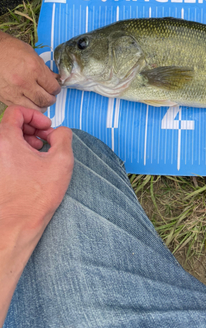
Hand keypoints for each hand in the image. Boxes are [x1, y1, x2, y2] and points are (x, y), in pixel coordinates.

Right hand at [0, 31, 60, 110]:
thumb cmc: (11, 50)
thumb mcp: (33, 55)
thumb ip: (45, 69)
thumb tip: (55, 79)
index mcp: (34, 69)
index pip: (53, 88)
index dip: (56, 89)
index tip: (55, 89)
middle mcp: (25, 82)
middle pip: (45, 100)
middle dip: (51, 99)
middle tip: (50, 96)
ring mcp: (14, 91)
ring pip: (34, 108)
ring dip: (40, 106)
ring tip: (40, 100)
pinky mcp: (5, 97)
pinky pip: (21, 107)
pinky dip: (27, 107)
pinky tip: (28, 101)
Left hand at [0, 105, 73, 229]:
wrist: (14, 228)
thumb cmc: (34, 199)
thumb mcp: (62, 161)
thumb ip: (64, 136)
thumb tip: (59, 131)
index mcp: (4, 140)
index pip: (16, 112)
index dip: (36, 116)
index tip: (47, 128)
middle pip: (11, 124)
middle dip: (32, 129)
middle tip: (46, 142)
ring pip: (7, 139)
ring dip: (25, 141)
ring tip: (39, 155)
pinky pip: (3, 153)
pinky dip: (17, 153)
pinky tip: (30, 167)